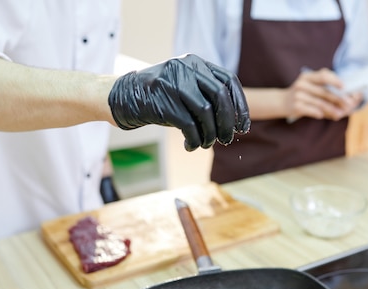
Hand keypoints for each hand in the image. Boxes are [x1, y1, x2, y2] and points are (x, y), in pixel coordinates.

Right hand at [108, 54, 250, 150]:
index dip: (240, 106)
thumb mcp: (186, 88)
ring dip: (210, 134)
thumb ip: (208, 96)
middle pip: (220, 96)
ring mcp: (175, 83)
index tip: (243, 127)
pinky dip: (194, 140)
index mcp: (196, 62)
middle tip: (228, 139)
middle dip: (228, 122)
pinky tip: (191, 146)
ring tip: (207, 144)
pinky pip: (189, 126)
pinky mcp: (165, 101)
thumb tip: (235, 121)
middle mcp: (187, 68)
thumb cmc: (162, 98)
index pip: (229, 81)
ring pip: (206, 113)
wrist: (125, 97)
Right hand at [286, 68, 360, 120]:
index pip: (323, 75)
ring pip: (320, 103)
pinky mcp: (296, 106)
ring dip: (332, 109)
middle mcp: (302, 84)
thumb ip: (325, 90)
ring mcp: (298, 95)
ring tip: (340, 114)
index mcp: (308, 76)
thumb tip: (346, 98)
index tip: (344, 87)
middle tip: (348, 105)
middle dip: (338, 99)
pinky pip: (311, 110)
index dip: (334, 80)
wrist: (281, 102)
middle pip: (324, 91)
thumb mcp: (310, 87)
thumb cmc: (302, 95)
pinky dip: (319, 113)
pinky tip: (323, 115)